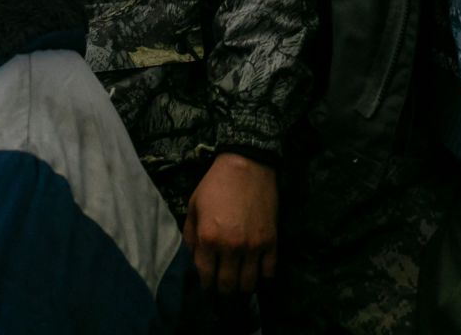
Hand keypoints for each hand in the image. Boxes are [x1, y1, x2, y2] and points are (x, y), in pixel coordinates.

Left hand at [183, 152, 278, 294]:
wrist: (247, 165)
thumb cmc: (216, 184)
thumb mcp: (193, 206)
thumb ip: (190, 235)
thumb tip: (193, 257)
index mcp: (208, 239)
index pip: (205, 276)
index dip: (205, 287)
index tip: (207, 288)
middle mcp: (230, 247)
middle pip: (227, 286)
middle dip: (223, 294)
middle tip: (223, 293)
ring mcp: (253, 247)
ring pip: (248, 285)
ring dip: (242, 291)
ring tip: (239, 289)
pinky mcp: (271, 242)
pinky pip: (269, 272)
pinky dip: (263, 279)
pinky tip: (258, 276)